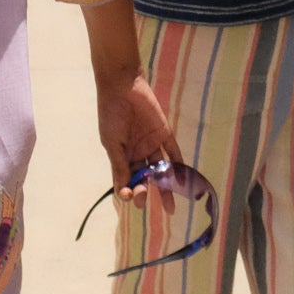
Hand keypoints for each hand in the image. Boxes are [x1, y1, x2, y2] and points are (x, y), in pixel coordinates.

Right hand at [95, 71, 181, 197]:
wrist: (122, 86)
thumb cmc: (111, 114)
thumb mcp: (112, 142)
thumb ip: (119, 166)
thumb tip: (122, 192)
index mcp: (122, 155)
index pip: (126, 179)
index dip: (128, 190)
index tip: (129, 197)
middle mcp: (137, 152)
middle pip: (144, 177)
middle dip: (144, 190)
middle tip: (144, 199)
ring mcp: (151, 143)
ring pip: (160, 169)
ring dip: (165, 187)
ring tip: (170, 207)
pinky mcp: (163, 133)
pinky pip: (172, 152)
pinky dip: (178, 167)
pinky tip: (181, 182)